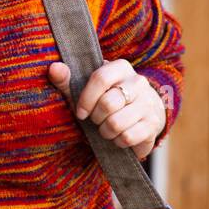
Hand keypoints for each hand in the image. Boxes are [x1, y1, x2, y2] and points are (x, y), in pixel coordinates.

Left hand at [47, 59, 167, 159]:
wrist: (138, 114)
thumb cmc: (103, 98)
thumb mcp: (83, 88)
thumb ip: (66, 79)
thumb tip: (54, 68)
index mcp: (121, 68)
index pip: (100, 78)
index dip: (86, 99)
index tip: (80, 112)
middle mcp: (139, 82)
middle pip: (108, 104)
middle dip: (96, 118)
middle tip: (96, 120)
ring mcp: (149, 103)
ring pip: (117, 123)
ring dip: (105, 131)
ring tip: (105, 129)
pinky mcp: (154, 124)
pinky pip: (128, 137)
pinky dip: (118, 141)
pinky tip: (118, 136)